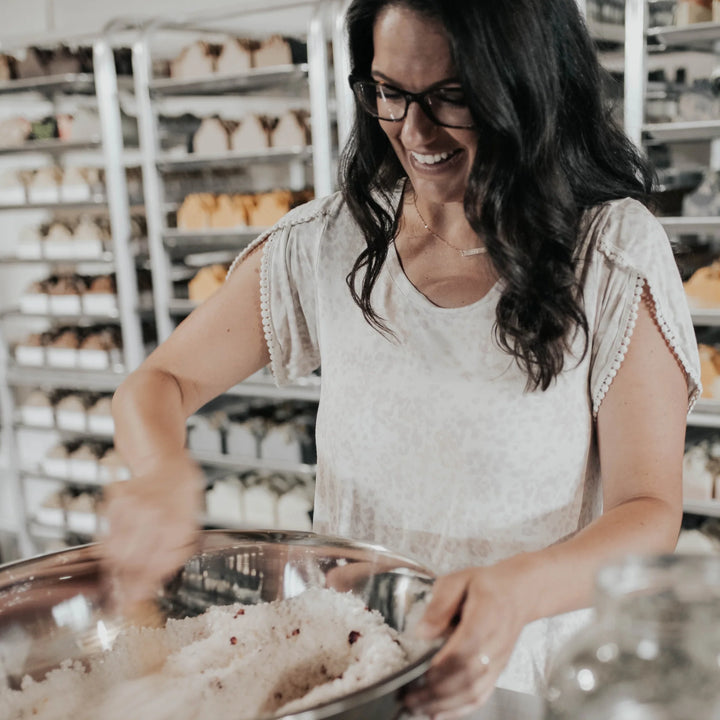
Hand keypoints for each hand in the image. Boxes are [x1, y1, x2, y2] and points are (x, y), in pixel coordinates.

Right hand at [99, 453, 203, 613]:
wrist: (169, 464)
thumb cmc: (182, 499)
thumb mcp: (188, 529)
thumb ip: (170, 559)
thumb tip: (146, 590)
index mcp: (177, 524)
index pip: (154, 566)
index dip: (140, 588)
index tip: (132, 602)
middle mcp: (153, 514)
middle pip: (129, 561)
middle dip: (124, 581)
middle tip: (123, 593)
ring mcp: (132, 505)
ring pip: (113, 550)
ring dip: (115, 566)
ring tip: (122, 571)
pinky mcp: (116, 499)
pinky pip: (106, 533)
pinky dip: (109, 546)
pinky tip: (120, 546)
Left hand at [403, 560, 529, 719]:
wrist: (518, 593)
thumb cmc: (485, 585)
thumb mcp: (457, 580)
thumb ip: (439, 604)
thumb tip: (422, 632)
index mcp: (485, 617)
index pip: (463, 649)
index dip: (440, 666)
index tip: (416, 674)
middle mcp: (495, 644)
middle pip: (467, 675)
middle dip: (435, 691)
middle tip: (406, 696)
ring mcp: (498, 661)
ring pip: (473, 691)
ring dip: (444, 704)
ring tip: (416, 707)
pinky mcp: (497, 671)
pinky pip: (481, 695)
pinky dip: (460, 709)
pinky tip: (438, 712)